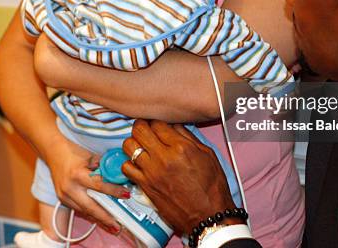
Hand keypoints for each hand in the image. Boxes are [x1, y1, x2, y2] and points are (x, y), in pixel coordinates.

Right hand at [45, 133, 129, 233]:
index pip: (99, 185)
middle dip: (105, 217)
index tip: (126, 194)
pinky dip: (90, 214)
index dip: (114, 191)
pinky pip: (78, 209)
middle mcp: (70, 188)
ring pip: (84, 211)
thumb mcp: (90, 156)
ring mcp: (64, 195)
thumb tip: (119, 174)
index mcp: (78, 174)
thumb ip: (103, 166)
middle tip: (118, 225)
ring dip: (98, 219)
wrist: (53, 152)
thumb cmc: (73, 152)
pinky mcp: (62, 199)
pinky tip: (100, 219)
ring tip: (112, 227)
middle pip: (90, 206)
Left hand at [121, 120, 236, 234]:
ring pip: (128, 145)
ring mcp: (151, 172)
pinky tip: (139, 164)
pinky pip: (125, 167)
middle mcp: (163, 157)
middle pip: (139, 129)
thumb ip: (188, 137)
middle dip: (141, 125)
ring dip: (133, 142)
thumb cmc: (212, 187)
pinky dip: (129, 162)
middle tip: (146, 129)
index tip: (158, 125)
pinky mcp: (145, 186)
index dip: (157, 121)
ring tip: (141, 146)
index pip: (158, 123)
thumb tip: (174, 125)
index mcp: (181, 147)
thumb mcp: (207, 155)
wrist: (208, 215)